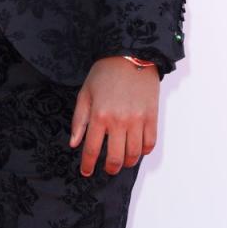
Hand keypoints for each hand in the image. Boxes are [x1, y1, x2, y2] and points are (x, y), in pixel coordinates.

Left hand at [69, 56, 159, 176]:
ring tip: (122, 161)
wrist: (130, 55)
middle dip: (110, 168)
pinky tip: (137, 150)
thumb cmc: (105, 73)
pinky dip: (144, 151)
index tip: (86, 171)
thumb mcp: (85, 93)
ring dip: (127, 162)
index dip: (88, 164)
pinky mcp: (152, 117)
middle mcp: (119, 121)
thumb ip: (79, 120)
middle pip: (116, 157)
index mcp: (99, 115)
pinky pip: (150, 143)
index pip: (92, 149)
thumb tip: (74, 143)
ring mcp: (138, 120)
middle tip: (108, 169)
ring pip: (134, 153)